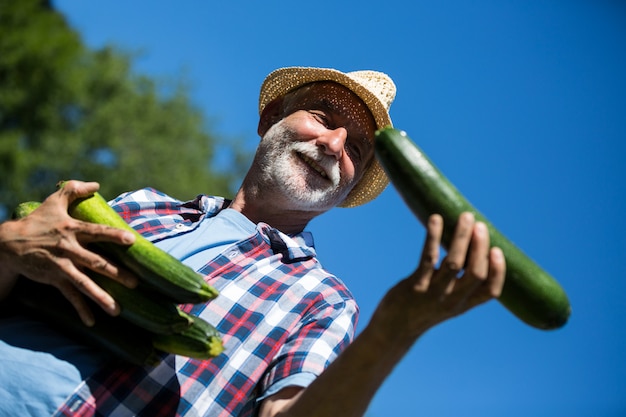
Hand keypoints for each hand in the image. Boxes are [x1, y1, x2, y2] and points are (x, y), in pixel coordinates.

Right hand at [0, 180, 137, 324]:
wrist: (8, 243)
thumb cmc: (37, 221)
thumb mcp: (54, 201)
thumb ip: (75, 189)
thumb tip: (96, 183)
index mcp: (73, 230)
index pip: (97, 233)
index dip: (114, 235)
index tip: (132, 240)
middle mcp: (69, 249)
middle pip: (96, 263)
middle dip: (116, 274)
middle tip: (136, 283)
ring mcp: (62, 266)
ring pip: (84, 284)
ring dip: (101, 298)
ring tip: (118, 310)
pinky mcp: (54, 279)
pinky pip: (70, 296)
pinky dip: (81, 309)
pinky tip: (92, 322)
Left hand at [370, 212, 505, 344]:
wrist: (393, 329)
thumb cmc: (421, 308)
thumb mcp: (446, 300)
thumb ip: (458, 282)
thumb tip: (466, 247)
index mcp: (464, 304)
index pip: (490, 291)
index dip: (498, 271)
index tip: (497, 250)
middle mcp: (452, 300)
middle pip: (475, 272)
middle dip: (480, 245)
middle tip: (479, 224)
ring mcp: (434, 293)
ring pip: (454, 262)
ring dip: (461, 237)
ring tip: (465, 217)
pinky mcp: (415, 286)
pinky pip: (428, 258)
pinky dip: (433, 236)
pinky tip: (435, 219)